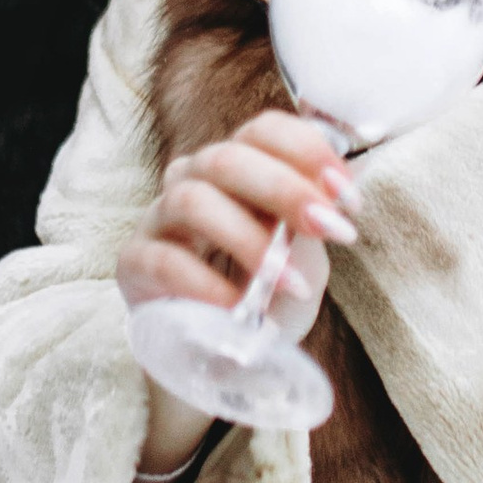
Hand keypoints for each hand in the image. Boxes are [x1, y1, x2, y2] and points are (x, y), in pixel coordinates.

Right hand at [118, 110, 358, 477]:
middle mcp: (192, 179)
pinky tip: (237, 307)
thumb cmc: (264, 292)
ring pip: (192, 201)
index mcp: (238, 166)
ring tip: (289, 282)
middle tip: (329, 229)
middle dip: (285, 190)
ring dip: (248, 240)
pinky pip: (164, 261)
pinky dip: (205, 283)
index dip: (307, 152)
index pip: (263, 130)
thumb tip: (328, 205)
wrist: (223, 352)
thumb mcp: (301, 257)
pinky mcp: (134, 262)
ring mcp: (159, 217)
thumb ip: (310, 226)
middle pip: (228, 159)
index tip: (348, 198)